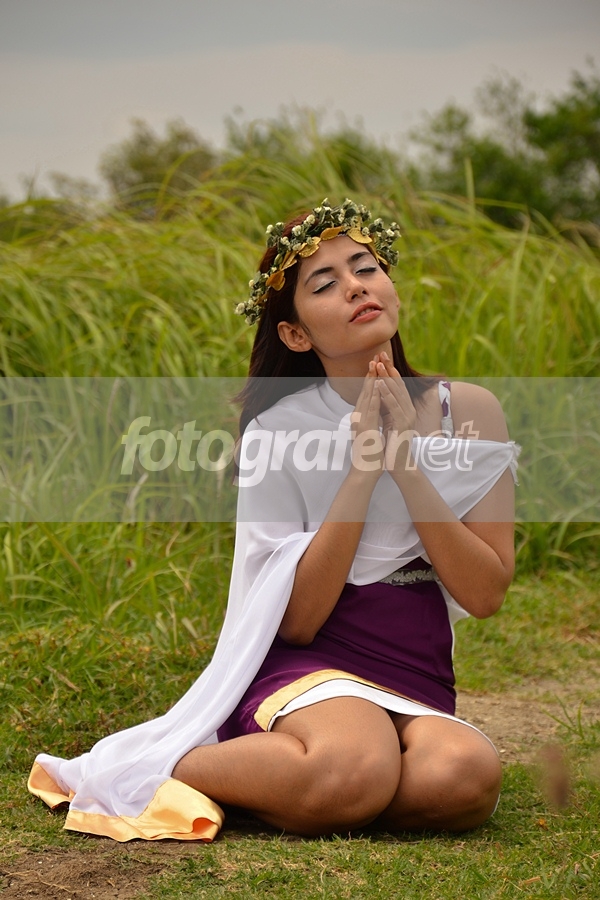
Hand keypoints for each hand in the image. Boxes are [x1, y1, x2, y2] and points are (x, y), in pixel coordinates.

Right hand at [349, 361, 384, 478]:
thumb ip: (371, 423)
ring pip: (366, 398)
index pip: (366, 396)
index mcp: (360, 419)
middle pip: (364, 393)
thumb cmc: (370, 456)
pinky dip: (374, 397)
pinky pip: (370, 410)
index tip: (375, 367)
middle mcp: (358, 418)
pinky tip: (377, 387)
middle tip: (373, 358)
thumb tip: (374, 415)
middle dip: (370, 375)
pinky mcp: (365, 429)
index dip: (370, 380)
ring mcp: (360, 423)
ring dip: (371, 381)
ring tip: (374, 366)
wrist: (365, 472)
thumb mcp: (371, 434)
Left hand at [373, 352, 416, 473]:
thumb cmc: (390, 445)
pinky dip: (387, 395)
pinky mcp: (403, 425)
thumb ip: (385, 408)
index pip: (395, 385)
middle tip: (380, 354)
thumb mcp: (386, 421)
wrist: (397, 465)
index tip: (379, 357)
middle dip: (388, 369)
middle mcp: (408, 409)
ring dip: (386, 378)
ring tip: (379, 365)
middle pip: (397, 385)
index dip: (388, 370)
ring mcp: (407, 417)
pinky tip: (381, 385)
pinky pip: (394, 407)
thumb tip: (377, 393)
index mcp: (403, 408)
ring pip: (396, 393)